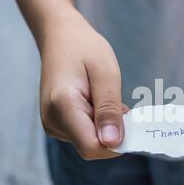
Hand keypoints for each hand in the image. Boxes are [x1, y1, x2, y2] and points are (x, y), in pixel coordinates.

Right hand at [39, 10, 127, 159]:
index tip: (131, 123)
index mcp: (62, 106)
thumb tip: (113, 143)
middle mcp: (52, 120)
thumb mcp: (106, 74)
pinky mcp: (57, 124)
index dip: (115, 143)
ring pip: (89, 141)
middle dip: (113, 132)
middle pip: (92, 146)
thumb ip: (109, 110)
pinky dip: (98, 122)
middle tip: (119, 103)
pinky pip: (84, 133)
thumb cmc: (85, 49)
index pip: (91, 147)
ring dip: (106, 125)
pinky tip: (97, 102)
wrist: (61, 37)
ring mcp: (52, 124)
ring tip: (104, 97)